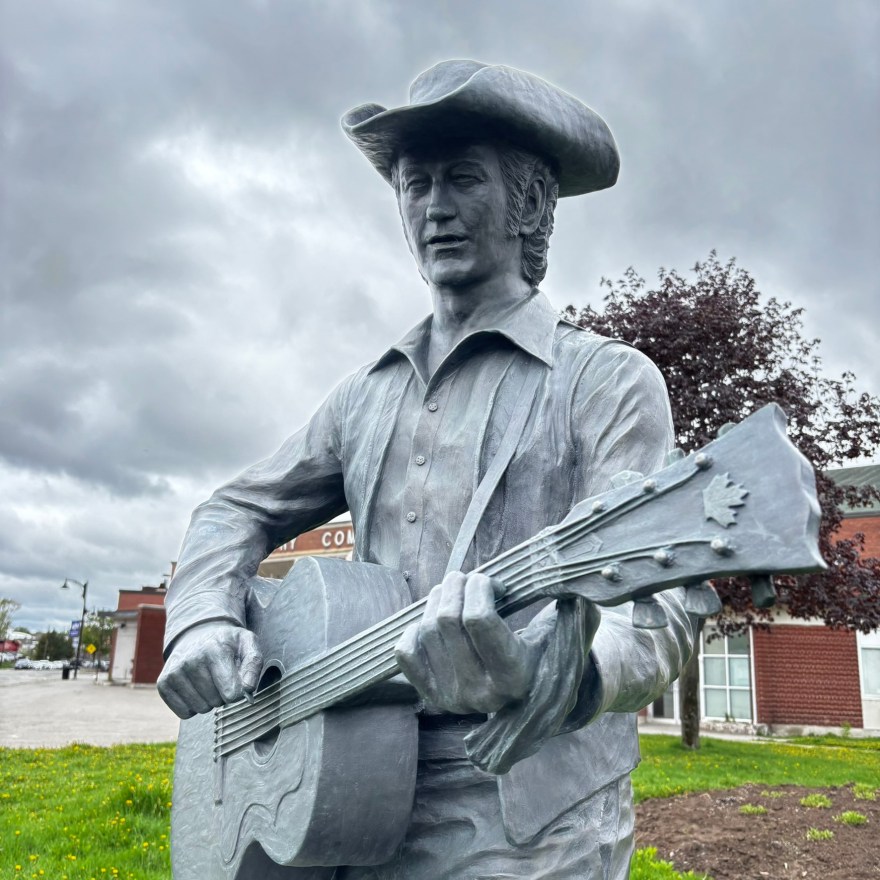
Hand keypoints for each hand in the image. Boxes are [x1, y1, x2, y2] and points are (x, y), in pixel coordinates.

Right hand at [157, 621, 261, 718]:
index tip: (238, 682)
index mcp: (215, 650)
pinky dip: (193, 707)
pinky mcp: (163, 683)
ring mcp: (175, 671)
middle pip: (216, 701)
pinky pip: (184, 713)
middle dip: (223, 695)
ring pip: (201, 708)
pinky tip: (195, 688)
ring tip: (209, 681)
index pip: (232, 692)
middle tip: (221, 678)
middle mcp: (191, 659)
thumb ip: (253, 664)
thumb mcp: (248, 644)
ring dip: (209, 701)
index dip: (238, 692)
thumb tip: (247, 688)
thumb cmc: (227, 644)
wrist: (198, 634)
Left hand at [394, 572, 538, 714]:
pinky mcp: (431, 696)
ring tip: (451, 591)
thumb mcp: (548, 637)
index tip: (490, 582)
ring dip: (436, 599)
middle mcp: (480, 692)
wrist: (520, 702)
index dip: (479, 587)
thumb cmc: (535, 656)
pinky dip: (413, 630)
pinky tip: (430, 620)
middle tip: (466, 578)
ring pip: (427, 629)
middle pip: (448, 619)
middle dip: (455, 586)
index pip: (479, 619)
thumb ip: (551, 611)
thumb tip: (558, 577)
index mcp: (513, 677)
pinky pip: (406, 653)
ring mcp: (451, 697)